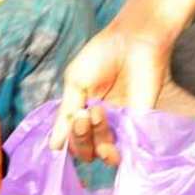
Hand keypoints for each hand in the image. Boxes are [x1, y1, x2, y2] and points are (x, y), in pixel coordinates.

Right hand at [50, 27, 171, 163]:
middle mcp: (103, 125)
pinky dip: (118, 149)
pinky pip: (130, 150)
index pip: (74, 142)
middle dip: (81, 140)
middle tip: (85, 115)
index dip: (71, 139)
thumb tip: (53, 146)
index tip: (76, 117)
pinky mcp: (141, 124)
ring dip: (98, 140)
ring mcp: (123, 126)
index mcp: (85, 114)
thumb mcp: (75, 83)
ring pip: (105, 154)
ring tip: (98, 112)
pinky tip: (111, 129)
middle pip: (87, 152)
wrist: (132, 40)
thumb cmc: (101, 55)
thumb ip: (66, 115)